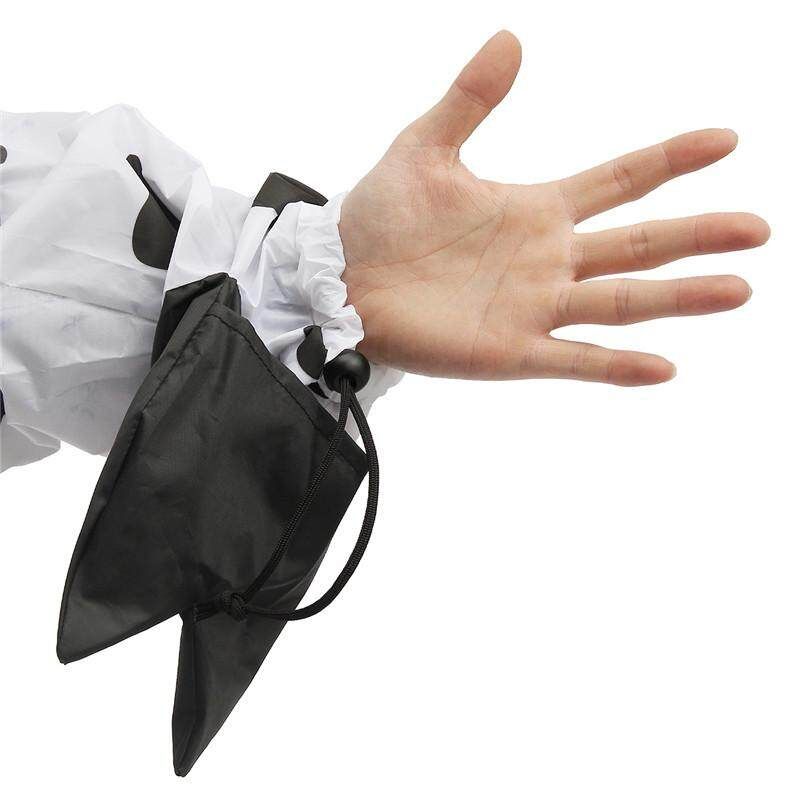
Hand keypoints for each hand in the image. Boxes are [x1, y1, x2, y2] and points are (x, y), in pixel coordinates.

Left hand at [339, 31, 768, 385]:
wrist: (340, 281)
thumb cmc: (379, 219)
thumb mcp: (425, 148)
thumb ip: (469, 100)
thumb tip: (510, 39)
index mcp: (536, 209)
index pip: (619, 180)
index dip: (670, 160)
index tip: (725, 141)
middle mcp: (548, 260)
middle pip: (638, 244)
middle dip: (698, 234)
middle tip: (758, 229)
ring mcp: (534, 307)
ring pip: (620, 302)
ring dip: (679, 297)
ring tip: (738, 288)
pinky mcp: (510, 351)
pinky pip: (572, 359)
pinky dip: (615, 364)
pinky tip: (664, 366)